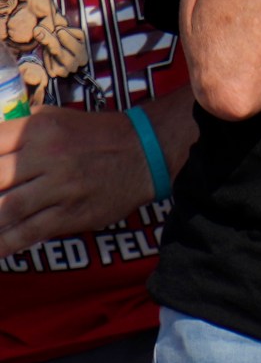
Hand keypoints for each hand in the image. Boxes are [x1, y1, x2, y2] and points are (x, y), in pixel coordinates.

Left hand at [0, 107, 162, 256]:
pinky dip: (6, 243)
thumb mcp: (52, 119)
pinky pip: (32, 232)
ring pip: (7, 209)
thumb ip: (16, 130)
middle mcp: (46, 158)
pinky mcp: (72, 214)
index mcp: (36, 131)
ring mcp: (60, 189)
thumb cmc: (95, 134)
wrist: (145, 153)